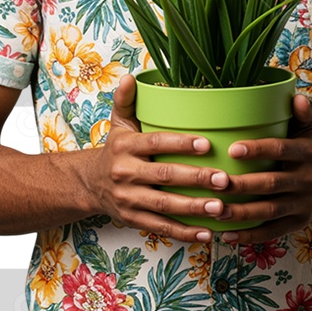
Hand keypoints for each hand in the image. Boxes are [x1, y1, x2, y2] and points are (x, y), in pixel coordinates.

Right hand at [90, 74, 232, 243]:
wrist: (88, 184)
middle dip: (195, 179)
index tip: (206, 143)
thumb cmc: (115, 149)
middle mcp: (125, 173)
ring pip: (165, 206)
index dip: (180, 143)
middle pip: (164, 176)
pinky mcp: (132, 219)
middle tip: (224, 179)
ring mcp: (128, 199)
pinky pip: (160, 228)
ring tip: (221, 207)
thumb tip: (131, 77)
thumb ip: (126, 101)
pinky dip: (184, 233)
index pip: (155, 143)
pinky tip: (207, 233)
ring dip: (194, 208)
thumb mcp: (118, 123)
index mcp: (125, 146)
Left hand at [212, 93, 311, 244]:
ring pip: (269, 211)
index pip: (280, 150)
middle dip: (242, 185)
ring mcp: (302, 203)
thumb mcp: (311, 130)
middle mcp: (306, 179)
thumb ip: (304, 113)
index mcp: (307, 153)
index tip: (232, 149)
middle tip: (215, 183)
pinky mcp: (297, 223)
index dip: (258, 150)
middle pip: (271, 184)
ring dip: (241, 213)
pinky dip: (249, 236)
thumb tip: (296, 96)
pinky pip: (271, 231)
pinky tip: (226, 235)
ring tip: (214, 211)